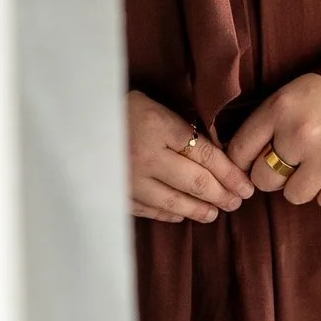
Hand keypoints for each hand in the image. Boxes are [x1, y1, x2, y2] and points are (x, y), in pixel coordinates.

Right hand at [127, 90, 255, 222]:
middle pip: (195, 182)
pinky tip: (181, 215)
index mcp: (158, 125)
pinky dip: (168, 215)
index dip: (230, 173)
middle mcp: (145, 155)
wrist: (74, 118)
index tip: (246, 186)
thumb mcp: (153, 105)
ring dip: (199, 210)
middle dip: (222, 195)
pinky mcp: (115, 193)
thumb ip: (181, 127)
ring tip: (215, 212)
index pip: (205, 154)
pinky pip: (148, 210)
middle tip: (237, 202)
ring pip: (173, 202)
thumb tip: (217, 153)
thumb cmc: (119, 107)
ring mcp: (129, 178)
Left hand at [228, 73, 320, 210]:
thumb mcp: (293, 95)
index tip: (253, 163)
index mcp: (280, 107)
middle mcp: (301, 131)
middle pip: (264, 180)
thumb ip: (266, 123)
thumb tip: (235, 163)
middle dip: (277, 174)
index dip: (244, 162)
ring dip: (305, 185)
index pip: (240, 150)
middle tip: (296, 161)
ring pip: (295, 195)